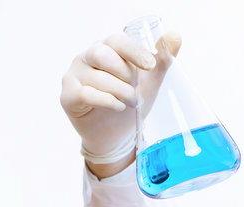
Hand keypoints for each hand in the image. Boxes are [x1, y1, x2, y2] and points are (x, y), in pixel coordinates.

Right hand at [60, 32, 180, 176]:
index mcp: (106, 49)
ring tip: (131, 103)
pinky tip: (118, 107)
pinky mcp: (68, 97)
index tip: (150, 66)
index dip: (134, 51)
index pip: (116, 41)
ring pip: (97, 77)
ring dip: (121, 92)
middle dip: (126, 74)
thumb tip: (176, 35)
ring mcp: (74, 76)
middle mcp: (86, 58)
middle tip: (137, 90)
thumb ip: (161, 59)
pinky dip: (107, 101)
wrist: (118, 134)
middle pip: (102, 54)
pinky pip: (86, 94)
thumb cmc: (130, 101)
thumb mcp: (150, 80)